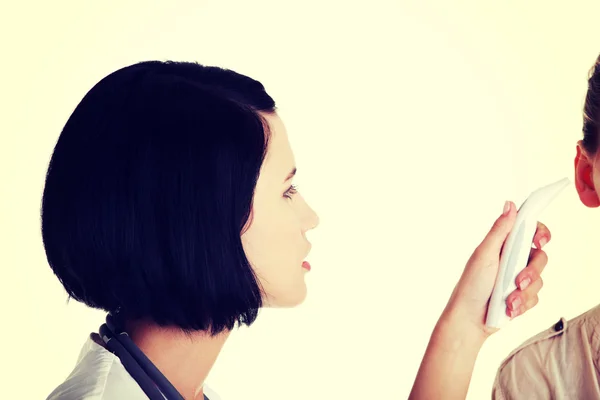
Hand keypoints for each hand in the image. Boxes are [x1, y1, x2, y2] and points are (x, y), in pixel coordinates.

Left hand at [443, 201, 550, 338]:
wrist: (469, 320)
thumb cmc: (471, 285)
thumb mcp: (485, 254)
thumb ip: (500, 231)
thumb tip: (510, 204)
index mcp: (502, 246)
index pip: (529, 231)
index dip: (540, 233)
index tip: (540, 241)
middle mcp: (512, 260)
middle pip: (540, 257)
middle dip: (531, 271)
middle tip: (518, 281)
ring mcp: (518, 279)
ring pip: (540, 280)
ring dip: (524, 292)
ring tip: (508, 301)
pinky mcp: (522, 297)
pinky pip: (536, 297)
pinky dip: (523, 304)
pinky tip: (509, 309)